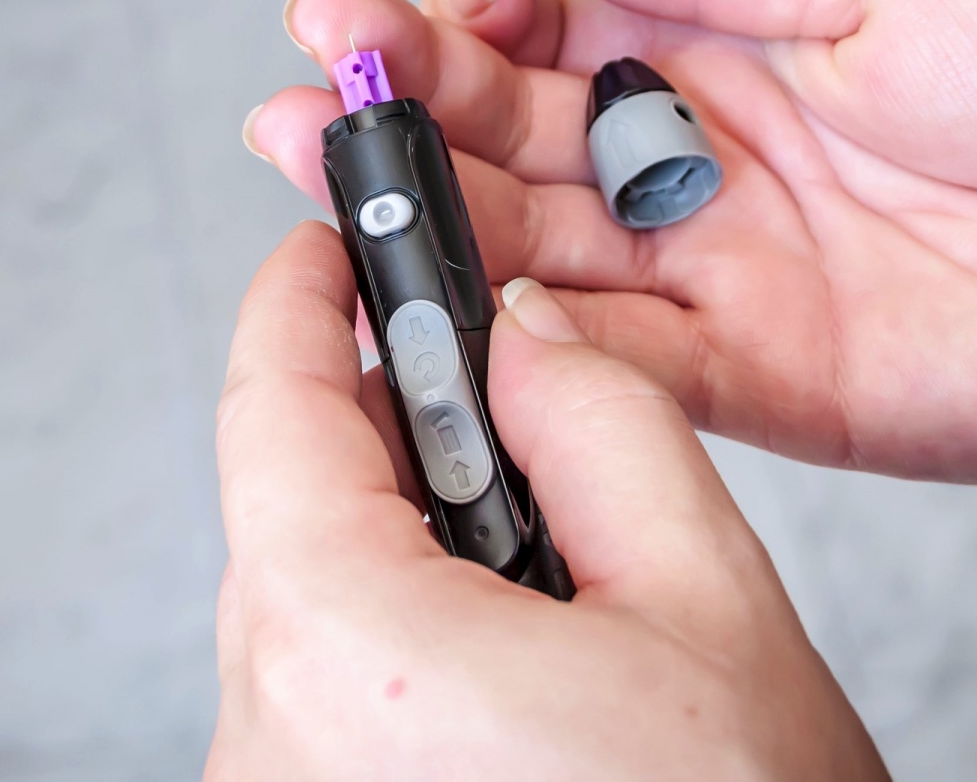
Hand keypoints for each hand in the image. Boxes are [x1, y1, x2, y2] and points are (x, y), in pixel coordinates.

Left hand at [205, 222, 885, 779]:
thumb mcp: (708, 602)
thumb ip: (606, 426)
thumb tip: (529, 337)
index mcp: (348, 650)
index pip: (274, 411)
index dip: (302, 301)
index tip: (327, 244)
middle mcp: (268, 740)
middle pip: (290, 507)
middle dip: (387, 429)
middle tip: (491, 394)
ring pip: (309, 601)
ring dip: (405, 541)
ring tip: (542, 565)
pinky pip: (320, 688)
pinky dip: (396, 633)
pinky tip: (508, 653)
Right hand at [250, 0, 976, 481]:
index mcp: (731, 44)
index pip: (554, 33)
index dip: (467, 18)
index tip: (409, 4)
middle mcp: (707, 161)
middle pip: (523, 143)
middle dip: (412, 112)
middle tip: (313, 86)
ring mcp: (724, 275)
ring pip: (547, 253)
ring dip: (438, 221)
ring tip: (330, 173)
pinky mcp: (760, 381)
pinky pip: (624, 363)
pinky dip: (539, 338)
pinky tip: (458, 298)